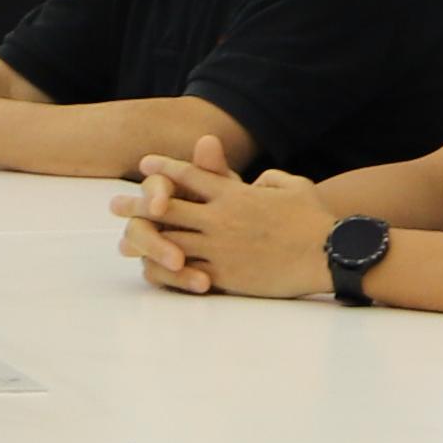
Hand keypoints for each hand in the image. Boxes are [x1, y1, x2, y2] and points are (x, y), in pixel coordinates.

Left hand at [115, 156, 327, 299]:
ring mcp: (219, 248)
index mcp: (235, 193)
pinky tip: (152, 269)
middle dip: (137, 205)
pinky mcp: (224, 276)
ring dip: (144, 240)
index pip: (190, 176)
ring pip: (169, 241)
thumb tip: (254, 181)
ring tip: (124, 240)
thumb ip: (268, 179)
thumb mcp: (294, 185)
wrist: (329, 253)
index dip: (165, 169)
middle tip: (113, 205)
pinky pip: (186, 272)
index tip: (144, 165)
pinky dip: (166, 270)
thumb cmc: (316, 218)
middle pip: (166, 208)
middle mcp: (220, 218)